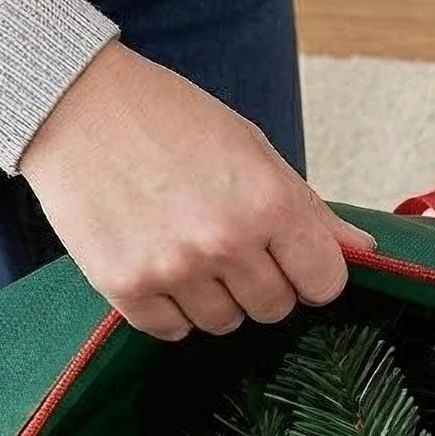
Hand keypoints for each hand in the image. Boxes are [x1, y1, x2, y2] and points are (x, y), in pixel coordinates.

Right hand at [21, 41, 374, 340]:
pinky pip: (170, 331)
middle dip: (261, 283)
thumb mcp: (253, 150)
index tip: (291, 258)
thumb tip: (361, 249)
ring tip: (186, 246)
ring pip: (224, 323)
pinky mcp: (126, 286)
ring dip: (213, 296)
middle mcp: (226, 241)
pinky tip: (157, 264)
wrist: (73, 103)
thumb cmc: (168, 119)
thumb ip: (309, 209)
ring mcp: (174, 268)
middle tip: (227, 243)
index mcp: (269, 202)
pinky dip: (169, 309)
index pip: (324, 283)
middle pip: (274, 308)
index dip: (311, 273)